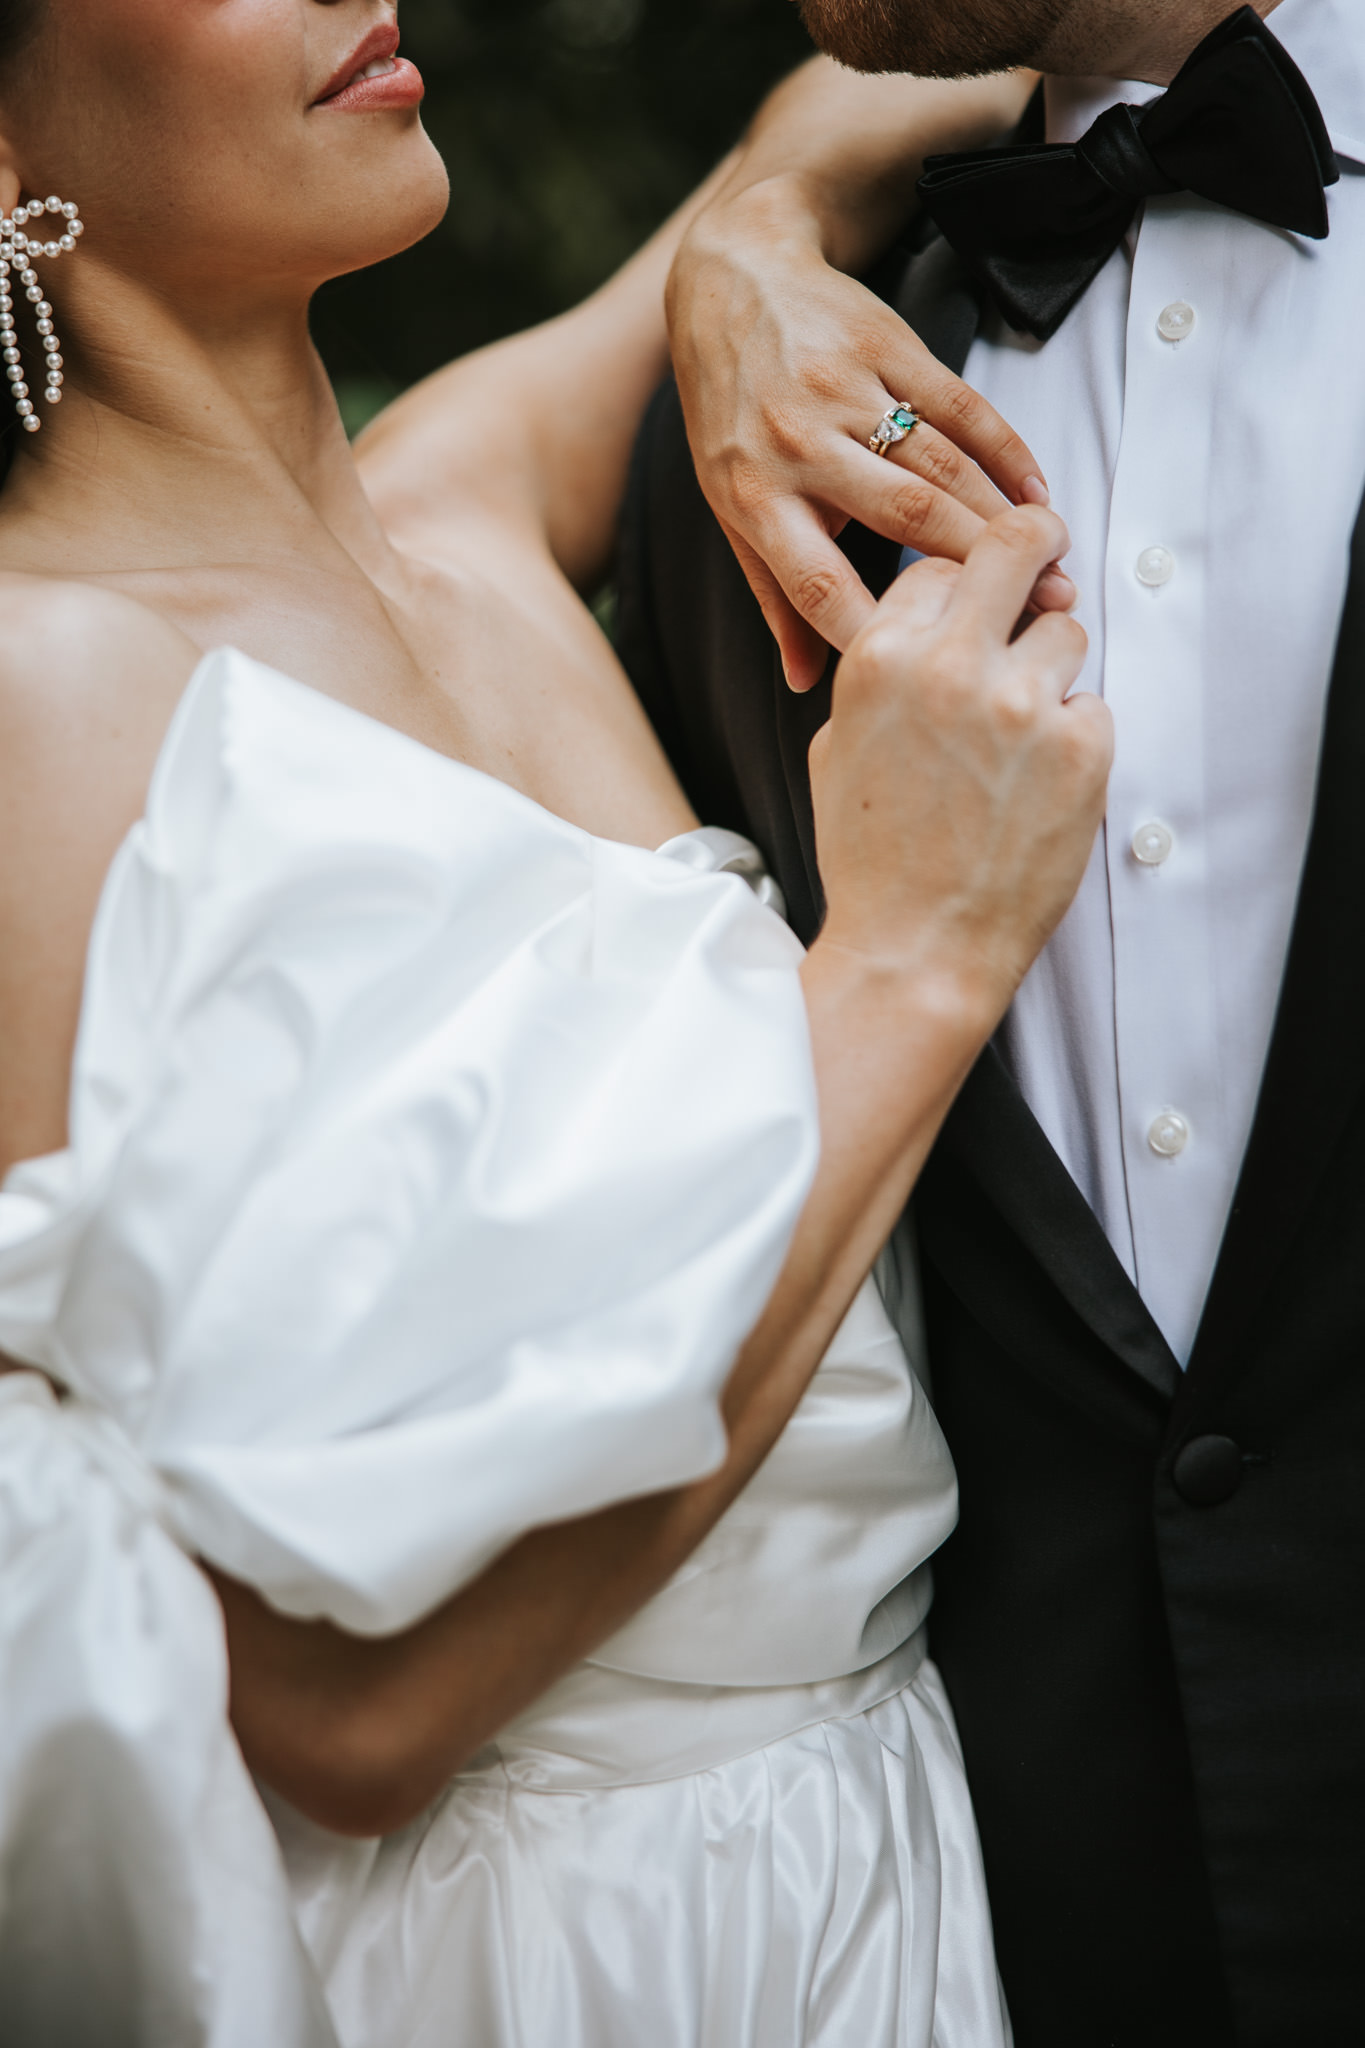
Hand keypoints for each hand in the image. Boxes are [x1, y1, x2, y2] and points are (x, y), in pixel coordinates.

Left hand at [667, 179, 1072, 692]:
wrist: (730, 280)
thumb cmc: (733, 415)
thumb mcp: (731, 505)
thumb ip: (773, 593)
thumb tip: (807, 684)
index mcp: (754, 498)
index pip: (817, 585)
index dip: (875, 632)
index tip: (932, 672)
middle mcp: (796, 444)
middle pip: (905, 518)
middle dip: (979, 572)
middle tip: (1037, 612)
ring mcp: (843, 389)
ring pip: (942, 465)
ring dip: (1003, 519)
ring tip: (1049, 563)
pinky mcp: (886, 343)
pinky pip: (960, 406)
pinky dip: (1006, 452)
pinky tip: (1036, 495)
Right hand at [811, 507, 1109, 1025]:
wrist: (915, 949)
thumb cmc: (871, 858)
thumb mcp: (839, 746)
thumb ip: (882, 672)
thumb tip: (927, 624)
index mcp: (879, 658)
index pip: (937, 565)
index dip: (960, 584)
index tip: (978, 598)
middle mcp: (950, 666)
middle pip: (1017, 546)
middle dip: (1035, 546)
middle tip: (1046, 560)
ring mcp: (1021, 704)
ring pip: (1065, 630)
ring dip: (1050, 670)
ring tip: (1016, 739)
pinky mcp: (1081, 746)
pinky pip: (1093, 705)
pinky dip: (1072, 738)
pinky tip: (1034, 787)